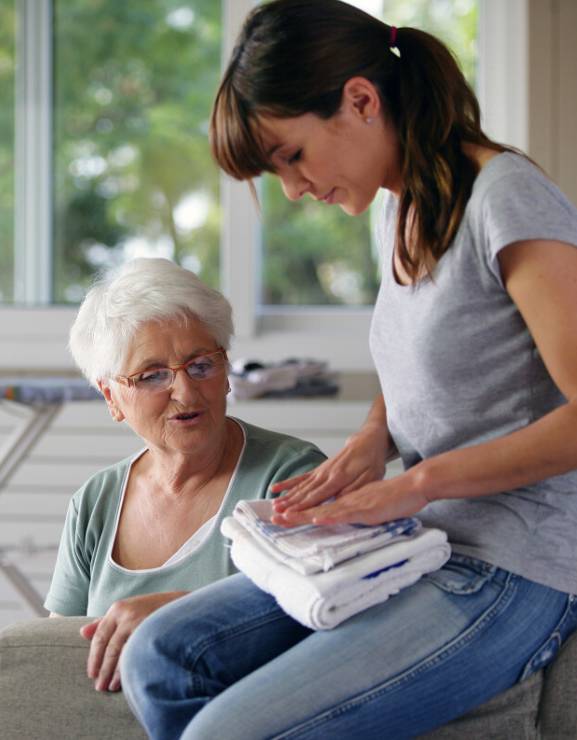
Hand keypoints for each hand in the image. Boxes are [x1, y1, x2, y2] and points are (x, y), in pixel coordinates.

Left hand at [80, 591, 185, 691]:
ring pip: (121, 653)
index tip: (92, 673)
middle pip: (109, 647)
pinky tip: (128, 679)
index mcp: (117, 608)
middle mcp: (126, 614)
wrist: (183, 604)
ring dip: (115, 673)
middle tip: (99, 686)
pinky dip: (130, 668)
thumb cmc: (153, 609)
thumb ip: (106, 621)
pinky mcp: (151, 631)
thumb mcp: (129, 609)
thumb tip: (82, 632)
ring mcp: (140, 622)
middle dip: (103, 669)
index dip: (94, 657)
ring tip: (111, 687)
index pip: (99, 636)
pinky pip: (136, 654)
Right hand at [270, 423, 390, 523]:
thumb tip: (340, 499)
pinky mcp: (319, 469)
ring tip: (274, 505)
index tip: (291, 514)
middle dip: (290, 504)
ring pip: (301, 486)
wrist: (367, 440)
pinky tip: (276, 488)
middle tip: (276, 513)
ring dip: (287, 496)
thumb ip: (355, 487)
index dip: (303, 505)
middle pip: (305, 492)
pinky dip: (288, 483)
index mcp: (339, 477)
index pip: (318, 495)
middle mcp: (326, 474)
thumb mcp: (372, 475)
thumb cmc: (372, 460)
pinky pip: (301, 477)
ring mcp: (321, 471)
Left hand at [273, 473, 429, 527]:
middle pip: (314, 507)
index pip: (318, 507)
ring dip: (302, 515)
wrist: (412, 487)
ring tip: (283, 518)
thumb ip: (357, 511)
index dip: (300, 511)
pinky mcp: (364, 508)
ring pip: (323, 509)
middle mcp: (345, 499)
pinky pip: (342, 513)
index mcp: (345, 500)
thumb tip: (345, 519)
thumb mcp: (370, 506)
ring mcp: (353, 503)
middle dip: (293, 513)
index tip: (283, 515)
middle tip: (272, 517)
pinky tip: (315, 519)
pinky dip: (327, 516)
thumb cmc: (394, 498)